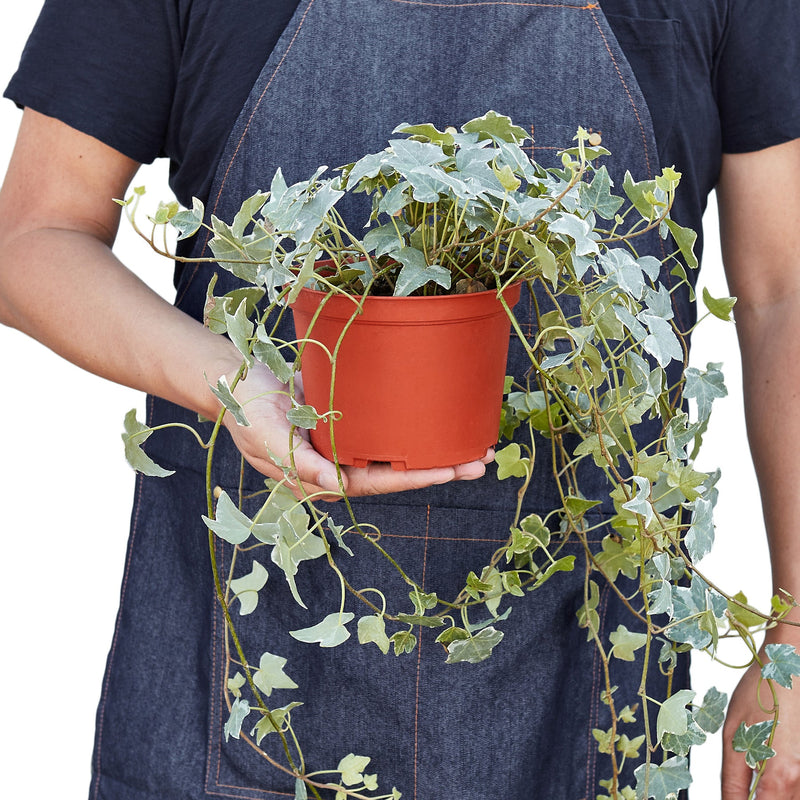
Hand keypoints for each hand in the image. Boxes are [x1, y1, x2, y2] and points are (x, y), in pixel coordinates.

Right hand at [220, 362, 491, 500]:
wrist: (234, 379)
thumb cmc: (245, 410)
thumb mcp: (268, 435)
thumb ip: (299, 463)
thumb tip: (337, 486)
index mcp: (323, 476)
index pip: (378, 482)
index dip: (417, 476)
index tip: (452, 469)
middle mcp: (339, 464)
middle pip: (397, 471)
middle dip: (439, 466)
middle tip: (482, 459)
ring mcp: (344, 443)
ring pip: (396, 449)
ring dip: (433, 445)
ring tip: (473, 442)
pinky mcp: (346, 420)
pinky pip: (385, 426)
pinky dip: (412, 424)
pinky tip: (437, 417)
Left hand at [722, 628, 799, 798]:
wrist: (789, 669)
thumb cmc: (760, 695)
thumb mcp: (734, 735)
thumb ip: (732, 780)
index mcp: (779, 776)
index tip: (732, 799)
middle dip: (757, 799)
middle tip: (742, 789)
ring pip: (790, 799)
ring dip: (770, 795)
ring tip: (753, 779)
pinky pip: (797, 789)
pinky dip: (782, 790)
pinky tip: (767, 777)